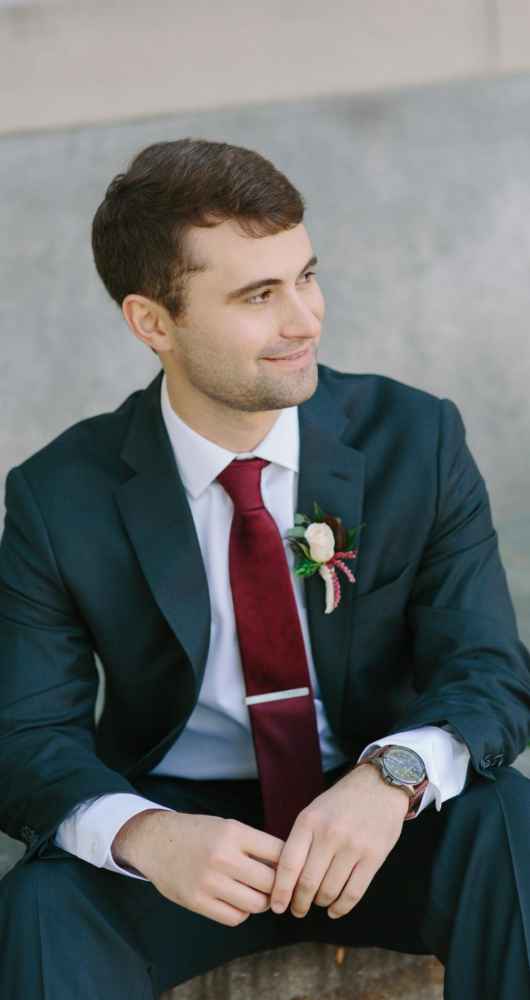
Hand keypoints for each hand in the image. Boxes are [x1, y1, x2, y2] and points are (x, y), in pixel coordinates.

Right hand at [112, 810, 283, 926]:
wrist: (156, 841)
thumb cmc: (198, 833)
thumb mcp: (227, 826)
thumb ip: (254, 845)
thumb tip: (288, 867)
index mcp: (233, 832)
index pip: (279, 852)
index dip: (291, 862)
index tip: (292, 868)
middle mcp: (222, 856)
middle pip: (271, 882)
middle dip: (279, 887)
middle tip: (277, 886)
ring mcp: (209, 881)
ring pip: (256, 904)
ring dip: (262, 902)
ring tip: (257, 894)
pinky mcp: (197, 901)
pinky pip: (235, 917)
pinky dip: (242, 912)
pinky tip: (237, 901)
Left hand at [270, 763, 408, 919]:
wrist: (379, 785)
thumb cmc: (341, 802)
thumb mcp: (314, 811)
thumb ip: (300, 840)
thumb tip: (284, 878)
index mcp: (309, 821)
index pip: (288, 864)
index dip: (280, 890)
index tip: (276, 906)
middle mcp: (329, 834)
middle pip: (308, 883)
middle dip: (299, 903)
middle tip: (297, 910)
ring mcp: (353, 846)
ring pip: (329, 891)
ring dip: (320, 903)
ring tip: (318, 902)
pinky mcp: (374, 857)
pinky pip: (353, 893)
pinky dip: (341, 907)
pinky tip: (335, 909)